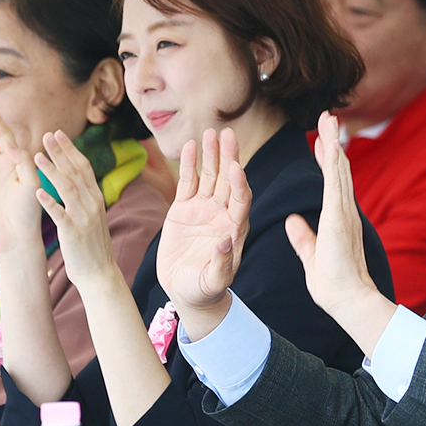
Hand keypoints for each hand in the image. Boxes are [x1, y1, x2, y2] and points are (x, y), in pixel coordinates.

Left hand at [35, 128, 122, 288]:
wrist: (99, 273)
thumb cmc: (92, 246)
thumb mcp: (92, 216)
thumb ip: (85, 197)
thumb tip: (74, 179)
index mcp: (96, 198)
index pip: (83, 167)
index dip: (70, 149)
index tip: (58, 133)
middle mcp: (92, 203)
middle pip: (75, 171)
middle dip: (60, 151)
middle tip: (47, 134)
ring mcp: (83, 217)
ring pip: (67, 188)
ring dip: (51, 170)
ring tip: (36, 155)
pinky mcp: (73, 232)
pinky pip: (59, 214)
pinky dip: (49, 202)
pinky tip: (37, 192)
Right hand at [152, 129, 251, 334]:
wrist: (186, 291)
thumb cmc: (205, 289)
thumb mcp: (214, 282)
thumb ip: (222, 264)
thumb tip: (225, 241)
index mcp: (234, 229)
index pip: (241, 200)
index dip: (240, 184)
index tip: (237, 167)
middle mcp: (222, 213)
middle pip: (228, 181)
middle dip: (228, 158)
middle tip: (228, 134)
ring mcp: (204, 209)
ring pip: (209, 177)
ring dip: (211, 155)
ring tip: (210, 133)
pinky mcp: (184, 208)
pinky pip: (188, 182)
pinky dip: (190, 165)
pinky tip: (191, 146)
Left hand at [283, 113, 395, 353]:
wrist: (348, 301)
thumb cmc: (333, 285)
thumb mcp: (311, 255)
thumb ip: (302, 237)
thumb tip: (292, 221)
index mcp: (338, 219)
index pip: (333, 184)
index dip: (327, 161)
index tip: (322, 141)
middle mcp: (344, 211)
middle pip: (339, 169)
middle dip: (333, 142)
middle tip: (330, 118)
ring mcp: (343, 212)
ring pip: (339, 169)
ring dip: (333, 142)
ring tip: (330, 118)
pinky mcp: (339, 216)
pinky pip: (335, 182)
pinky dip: (333, 161)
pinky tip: (330, 142)